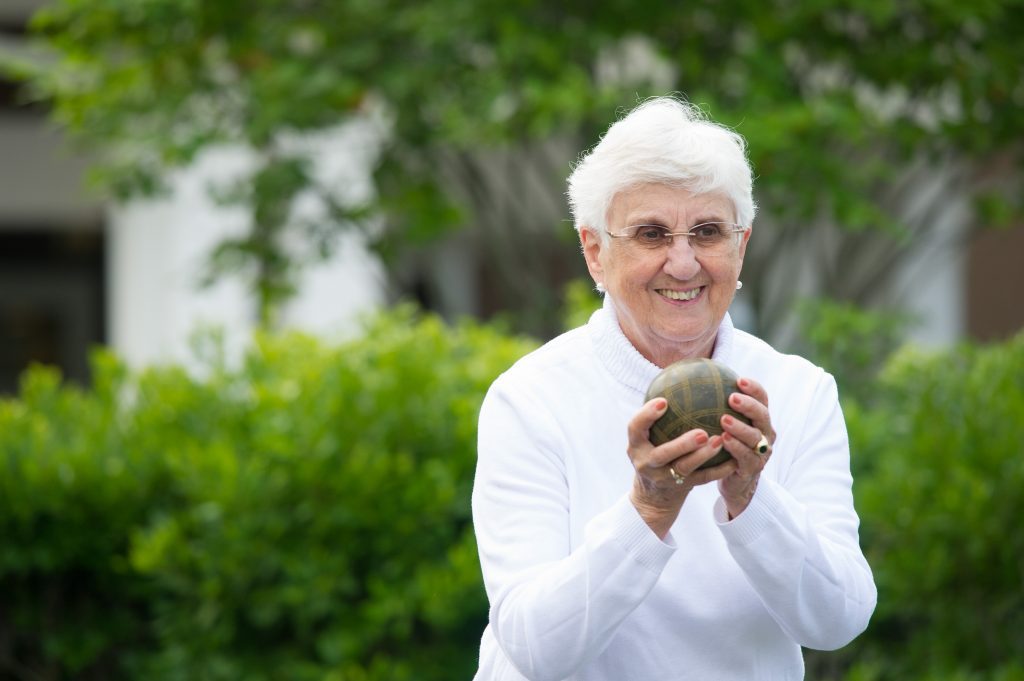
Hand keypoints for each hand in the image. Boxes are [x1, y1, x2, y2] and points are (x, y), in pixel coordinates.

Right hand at [627, 397, 736, 537]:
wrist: (654, 495)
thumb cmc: (655, 451)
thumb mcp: (648, 436)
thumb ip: (658, 416)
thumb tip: (679, 375)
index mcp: (636, 445)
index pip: (635, 428)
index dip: (647, 415)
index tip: (663, 401)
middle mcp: (646, 463)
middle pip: (662, 454)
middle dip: (682, 444)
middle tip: (702, 432)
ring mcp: (663, 478)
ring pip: (683, 468)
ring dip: (703, 455)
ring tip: (720, 441)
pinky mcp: (680, 488)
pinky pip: (702, 479)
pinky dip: (718, 469)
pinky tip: (733, 459)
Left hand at [717, 377, 775, 518]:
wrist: (734, 482)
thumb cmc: (724, 448)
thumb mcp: (722, 427)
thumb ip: (714, 407)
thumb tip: (689, 382)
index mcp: (759, 420)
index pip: (762, 400)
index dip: (754, 389)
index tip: (739, 379)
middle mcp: (764, 434)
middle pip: (762, 416)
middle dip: (749, 405)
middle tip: (732, 398)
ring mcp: (761, 453)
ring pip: (755, 438)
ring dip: (740, 427)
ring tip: (724, 419)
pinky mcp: (753, 469)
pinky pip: (745, 457)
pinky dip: (735, 448)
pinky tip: (722, 440)